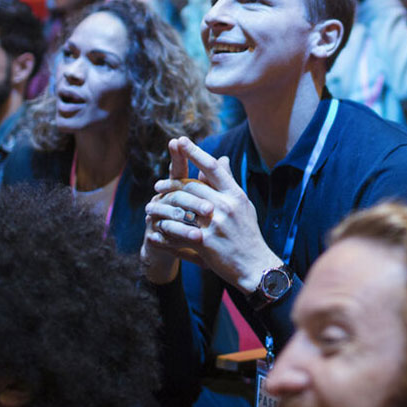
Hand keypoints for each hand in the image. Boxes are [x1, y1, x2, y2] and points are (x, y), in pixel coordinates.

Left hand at [145, 137, 280, 293]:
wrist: (255, 266)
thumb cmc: (248, 234)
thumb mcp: (243, 205)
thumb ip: (229, 182)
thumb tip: (222, 158)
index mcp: (235, 194)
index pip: (212, 167)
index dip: (195, 152)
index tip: (180, 140)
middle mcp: (226, 206)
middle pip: (192, 186)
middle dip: (170, 184)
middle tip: (157, 185)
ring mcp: (216, 224)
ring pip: (181, 208)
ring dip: (162, 206)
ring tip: (151, 206)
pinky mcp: (206, 243)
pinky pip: (178, 230)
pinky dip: (166, 228)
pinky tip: (157, 227)